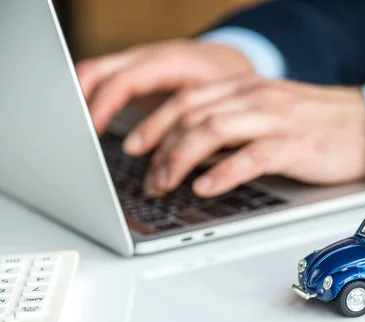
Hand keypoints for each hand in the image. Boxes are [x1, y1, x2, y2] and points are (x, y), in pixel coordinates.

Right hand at [75, 39, 255, 133]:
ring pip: (96, 75)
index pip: (123, 80)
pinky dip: (93, 102)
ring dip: (81, 102)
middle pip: (97, 71)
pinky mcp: (137, 76)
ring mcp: (139, 64)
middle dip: (78, 101)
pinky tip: (88, 125)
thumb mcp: (218, 102)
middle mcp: (148, 57)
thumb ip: (193, 123)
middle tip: (71, 135)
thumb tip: (174, 161)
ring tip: (73, 134)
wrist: (233, 63)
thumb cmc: (228, 82)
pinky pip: (105, 83)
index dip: (103, 106)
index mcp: (169, 61)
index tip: (89, 131)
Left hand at [131, 77, 364, 197]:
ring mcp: (274, 119)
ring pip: (211, 131)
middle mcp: (254, 98)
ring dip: (180, 160)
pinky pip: (249, 157)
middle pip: (190, 115)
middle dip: (159, 147)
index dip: (154, 123)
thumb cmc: (318, 124)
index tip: (134, 148)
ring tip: (166, 185)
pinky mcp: (293, 145)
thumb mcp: (269, 112)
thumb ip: (234, 123)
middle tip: (148, 178)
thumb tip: (195, 149)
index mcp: (245, 88)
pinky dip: (222, 174)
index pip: (186, 100)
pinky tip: (205, 188)